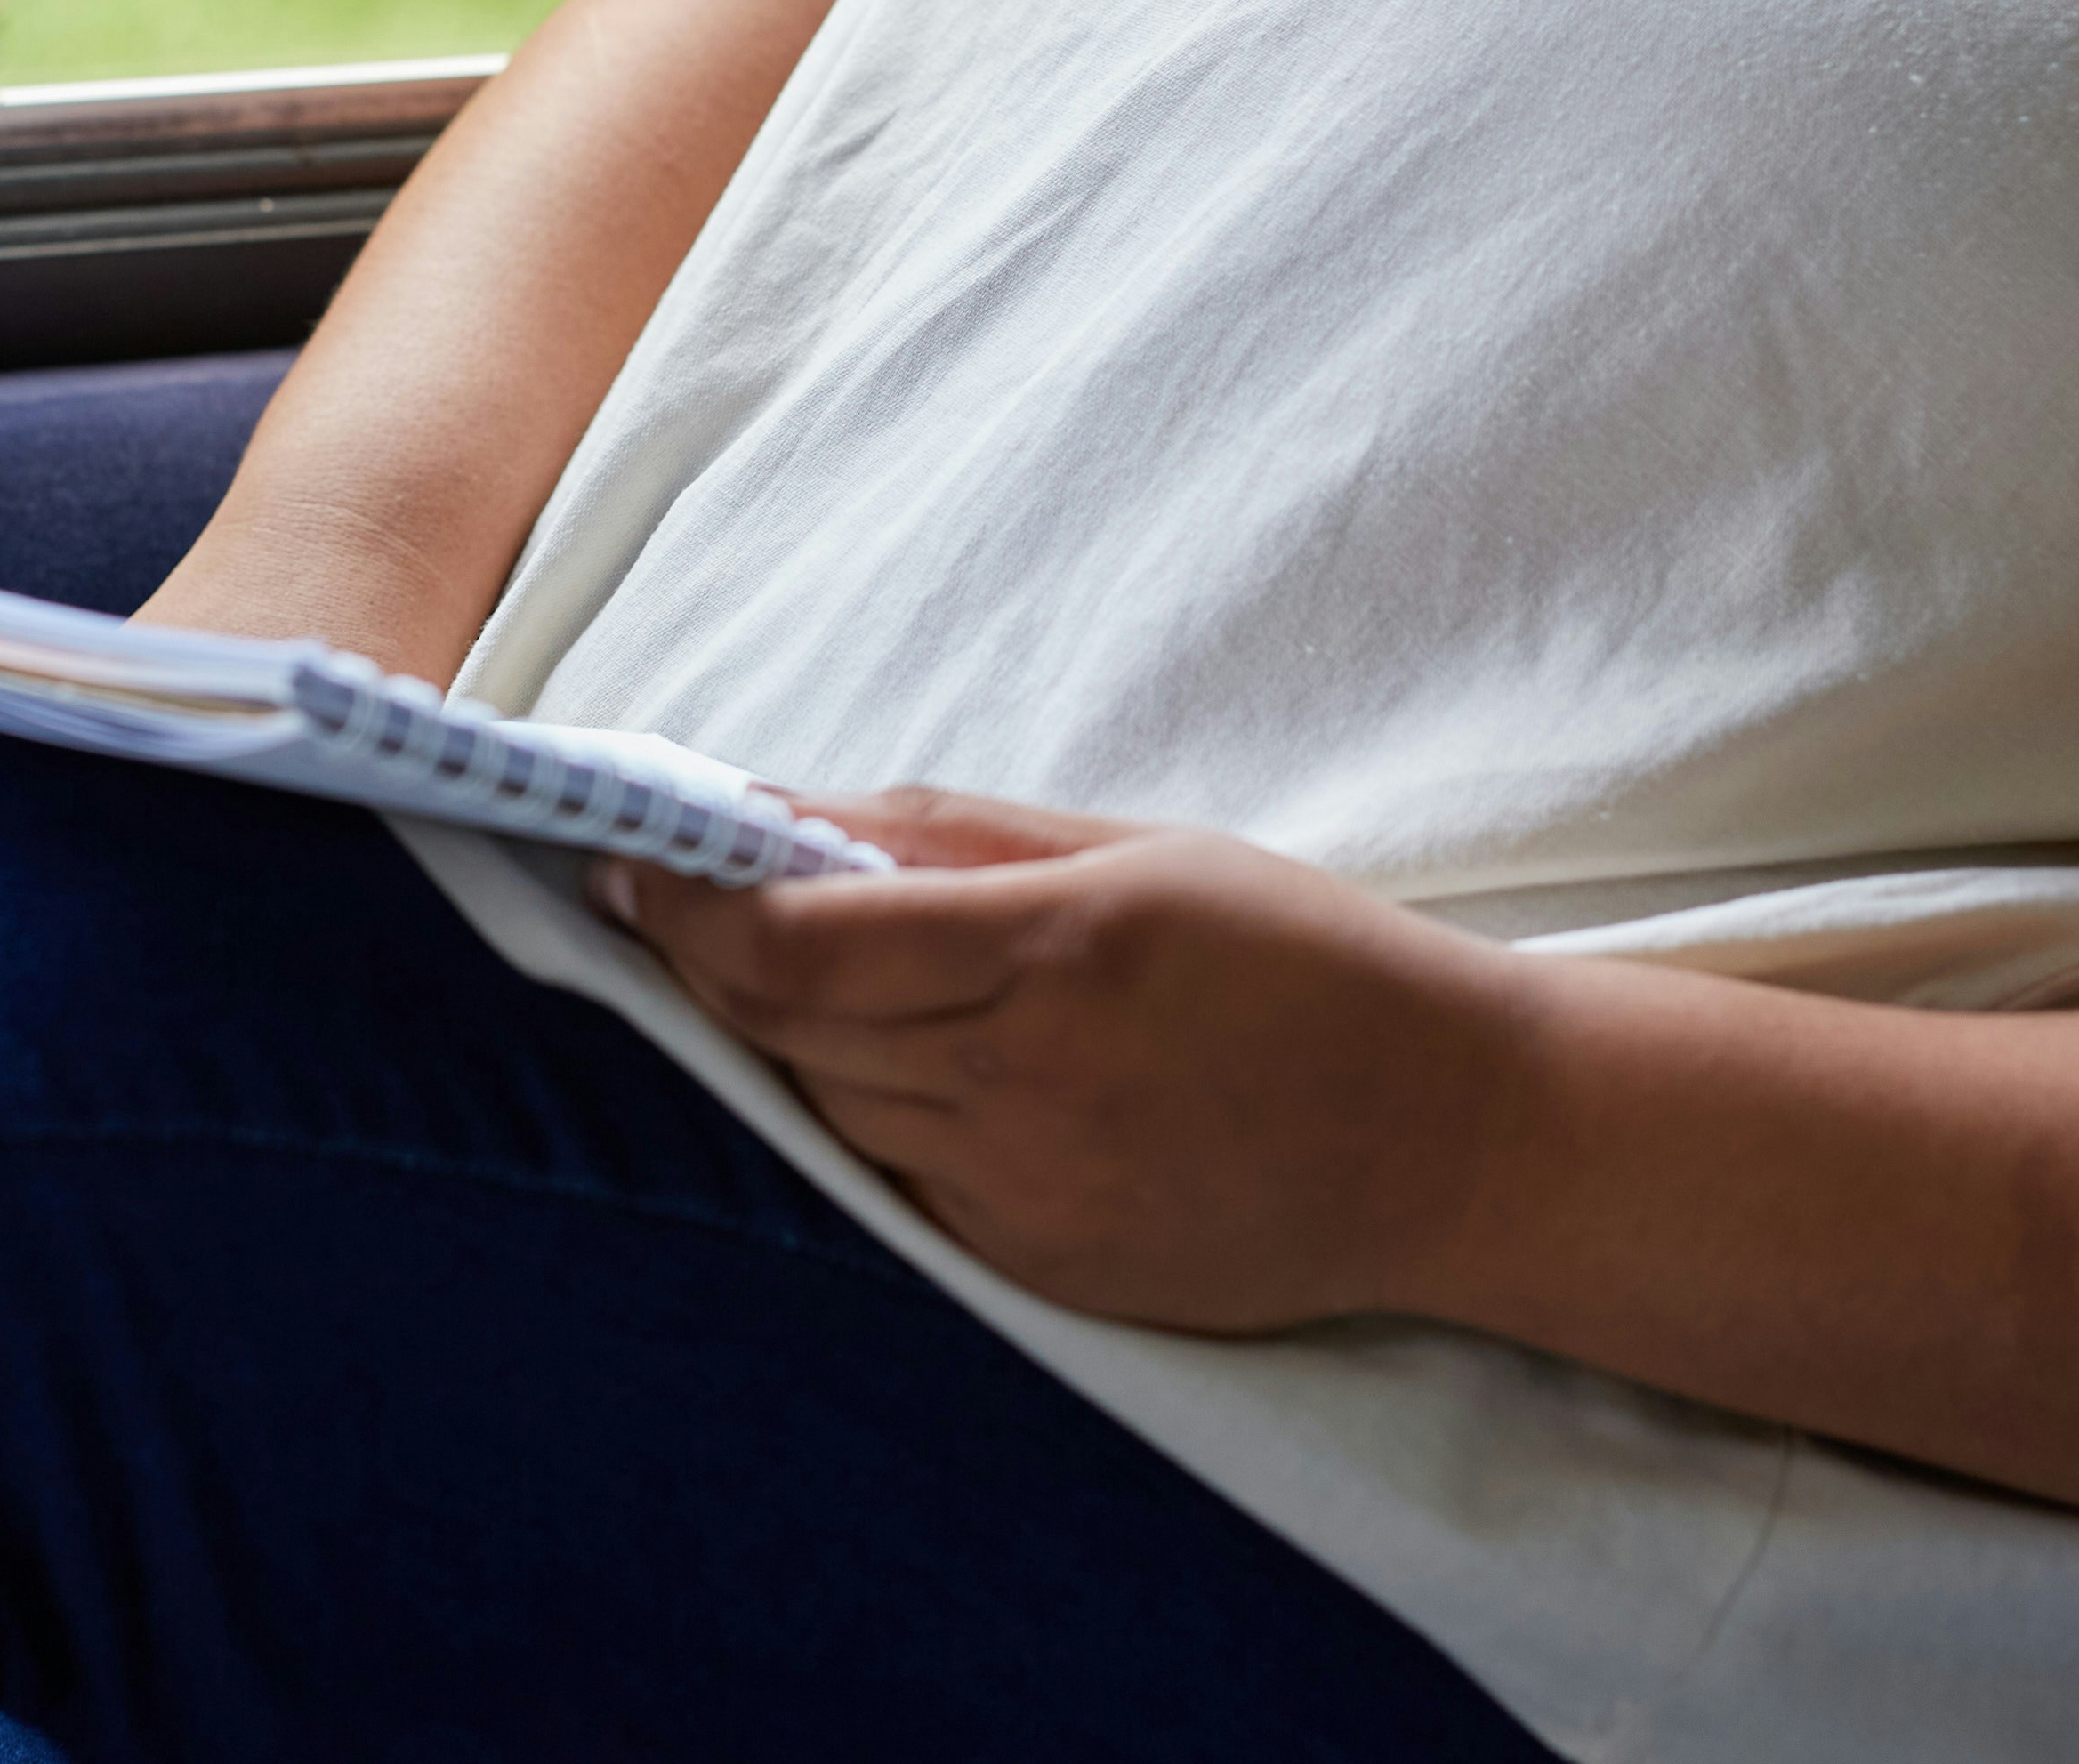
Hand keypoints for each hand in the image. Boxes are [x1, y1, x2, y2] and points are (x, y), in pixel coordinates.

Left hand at [594, 789, 1538, 1332]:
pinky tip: (895, 1067)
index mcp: (1057, 950)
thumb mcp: (1136, 850)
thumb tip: (778, 812)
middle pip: (782, 1031)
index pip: (794, 942)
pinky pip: (896, 1183)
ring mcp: (1026, 1192)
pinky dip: (866, 1117)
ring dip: (777, 1040)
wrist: (1453, 1140)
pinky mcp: (1036, 1266)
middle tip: (657, 900)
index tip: (625, 858)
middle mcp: (1027, 1084)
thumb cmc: (1302, 962)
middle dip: (701, 961)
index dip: (681, 902)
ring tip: (776, 974)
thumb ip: (947, 834)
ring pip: (823, 1110)